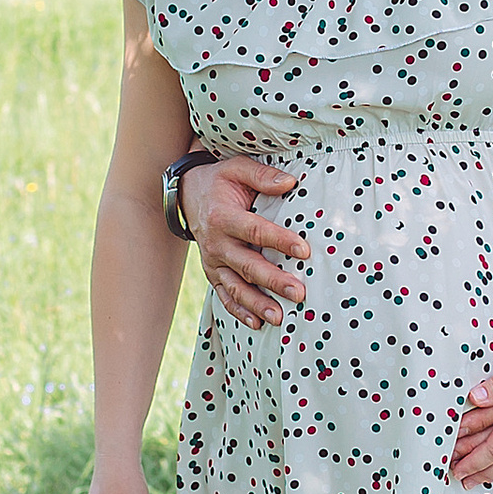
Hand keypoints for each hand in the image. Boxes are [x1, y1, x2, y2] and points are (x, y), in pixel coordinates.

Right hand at [181, 152, 311, 328]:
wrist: (188, 195)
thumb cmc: (220, 181)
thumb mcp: (237, 168)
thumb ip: (262, 175)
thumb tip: (290, 182)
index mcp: (223, 216)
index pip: (255, 231)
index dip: (280, 241)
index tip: (304, 251)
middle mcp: (216, 243)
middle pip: (247, 265)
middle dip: (273, 281)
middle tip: (299, 293)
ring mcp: (213, 261)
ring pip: (235, 287)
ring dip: (257, 304)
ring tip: (280, 317)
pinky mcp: (212, 273)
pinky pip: (224, 296)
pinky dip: (239, 312)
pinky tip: (257, 324)